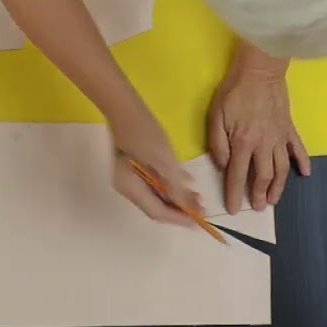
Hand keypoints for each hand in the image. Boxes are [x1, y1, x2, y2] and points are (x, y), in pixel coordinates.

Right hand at [109, 109, 204, 225]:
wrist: (125, 106)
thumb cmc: (144, 132)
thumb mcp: (163, 161)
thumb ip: (175, 186)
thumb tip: (189, 207)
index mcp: (131, 189)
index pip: (157, 212)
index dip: (179, 218)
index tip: (198, 220)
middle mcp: (128, 188)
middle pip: (156, 206)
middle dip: (180, 209)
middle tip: (202, 209)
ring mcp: (129, 177)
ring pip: (157, 194)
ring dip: (177, 197)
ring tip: (198, 197)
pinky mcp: (134, 166)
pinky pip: (154, 182)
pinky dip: (170, 184)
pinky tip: (186, 180)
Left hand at [208, 48, 310, 213]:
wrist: (260, 70)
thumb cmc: (234, 91)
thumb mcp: (216, 116)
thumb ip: (218, 143)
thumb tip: (224, 165)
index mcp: (243, 143)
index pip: (238, 175)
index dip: (235, 194)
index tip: (233, 209)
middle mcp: (264, 145)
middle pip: (263, 176)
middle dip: (259, 195)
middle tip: (258, 208)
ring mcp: (280, 137)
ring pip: (282, 169)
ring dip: (279, 187)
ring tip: (274, 199)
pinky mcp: (289, 128)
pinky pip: (298, 149)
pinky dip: (303, 162)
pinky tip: (305, 174)